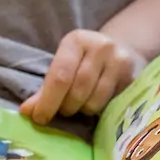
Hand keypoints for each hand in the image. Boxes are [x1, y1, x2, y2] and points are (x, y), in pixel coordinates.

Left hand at [20, 30, 142, 123]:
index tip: (39, 118)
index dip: (48, 101)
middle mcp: (100, 46)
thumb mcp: (64, 65)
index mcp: (76, 40)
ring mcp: (119, 61)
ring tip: (81, 104)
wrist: (123, 48)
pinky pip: (110, 104)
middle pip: (77, 91)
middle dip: (65, 107)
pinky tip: (96, 103)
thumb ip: (44, 89)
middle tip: (63, 110)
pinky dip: (99, 110)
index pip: (59, 76)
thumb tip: (27, 112)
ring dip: (82, 110)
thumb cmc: (85, 61)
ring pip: (94, 101)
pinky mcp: (132, 76)